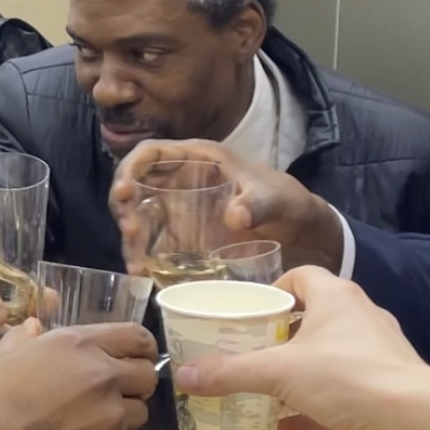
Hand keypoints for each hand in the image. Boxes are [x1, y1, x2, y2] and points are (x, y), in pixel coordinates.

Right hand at [0, 321, 156, 429]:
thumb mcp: (0, 357)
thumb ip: (25, 337)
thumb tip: (35, 326)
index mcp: (78, 346)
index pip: (137, 337)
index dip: (140, 347)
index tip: (132, 357)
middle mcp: (104, 377)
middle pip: (147, 376)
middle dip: (134, 383)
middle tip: (110, 393)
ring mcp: (112, 417)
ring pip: (141, 413)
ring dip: (123, 416)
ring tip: (94, 424)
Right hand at [108, 138, 344, 272]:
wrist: (305, 234)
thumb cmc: (289, 203)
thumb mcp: (278, 199)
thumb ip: (257, 204)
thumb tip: (233, 218)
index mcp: (198, 160)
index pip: (151, 153)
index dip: (130, 168)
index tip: (124, 191)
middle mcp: (181, 184)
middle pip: (136, 188)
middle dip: (125, 210)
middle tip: (131, 234)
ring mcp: (180, 213)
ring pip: (141, 220)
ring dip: (132, 240)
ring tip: (137, 265)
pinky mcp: (185, 240)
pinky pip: (156, 247)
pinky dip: (146, 261)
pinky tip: (145, 277)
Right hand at [171, 266, 429, 429]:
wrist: (417, 422)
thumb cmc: (348, 377)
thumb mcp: (279, 372)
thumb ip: (229, 373)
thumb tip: (183, 376)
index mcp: (335, 298)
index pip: (300, 277)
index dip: (273, 291)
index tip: (247, 314)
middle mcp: (356, 320)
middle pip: (308, 322)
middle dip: (274, 342)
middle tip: (241, 357)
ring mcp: (371, 358)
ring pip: (320, 363)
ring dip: (290, 381)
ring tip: (256, 396)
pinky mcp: (379, 393)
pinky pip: (334, 398)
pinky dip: (307, 414)